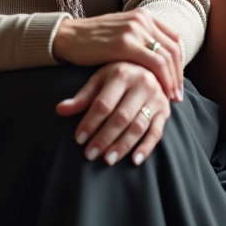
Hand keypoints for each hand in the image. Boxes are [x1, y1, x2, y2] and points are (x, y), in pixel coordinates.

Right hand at [51, 10, 182, 100]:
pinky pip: (155, 63)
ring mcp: (134, 30)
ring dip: (173, 80)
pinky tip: (160, 93)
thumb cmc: (92, 40)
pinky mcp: (125, 44)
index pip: (174, 39)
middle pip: (173, 49)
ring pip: (167, 57)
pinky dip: (162, 79)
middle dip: (179, 74)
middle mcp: (142, 19)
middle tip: (178, 94)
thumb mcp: (121, 33)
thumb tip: (159, 60)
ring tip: (172, 97)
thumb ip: (140, 39)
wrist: (68, 37)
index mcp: (143, 15)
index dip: (179, 62)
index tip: (177, 80)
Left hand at [56, 61, 170, 166]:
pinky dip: (146, 148)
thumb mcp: (99, 79)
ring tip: (107, 160)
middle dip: (104, 138)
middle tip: (90, 154)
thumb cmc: (119, 73)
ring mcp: (156, 98)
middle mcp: (142, 84)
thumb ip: (83, 97)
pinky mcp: (165, 111)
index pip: (104, 104)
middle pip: (121, 117)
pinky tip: (134, 161)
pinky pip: (157, 132)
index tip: (79, 139)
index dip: (90, 122)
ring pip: (138, 126)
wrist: (149, 65)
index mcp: (122, 74)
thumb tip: (60, 110)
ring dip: (122, 146)